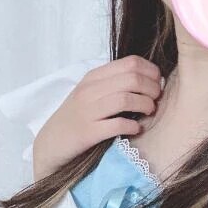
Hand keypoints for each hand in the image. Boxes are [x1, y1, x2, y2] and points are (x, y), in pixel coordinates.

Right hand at [32, 55, 162, 180]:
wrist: (50, 144)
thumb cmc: (77, 118)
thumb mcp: (92, 93)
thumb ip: (115, 84)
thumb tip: (152, 80)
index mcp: (93, 77)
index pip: (131, 62)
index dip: (151, 72)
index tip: (157, 84)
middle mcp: (89, 90)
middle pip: (132, 78)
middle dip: (152, 88)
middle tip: (156, 100)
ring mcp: (87, 111)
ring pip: (126, 99)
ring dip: (145, 105)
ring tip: (149, 112)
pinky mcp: (87, 133)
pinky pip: (117, 125)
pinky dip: (132, 126)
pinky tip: (136, 129)